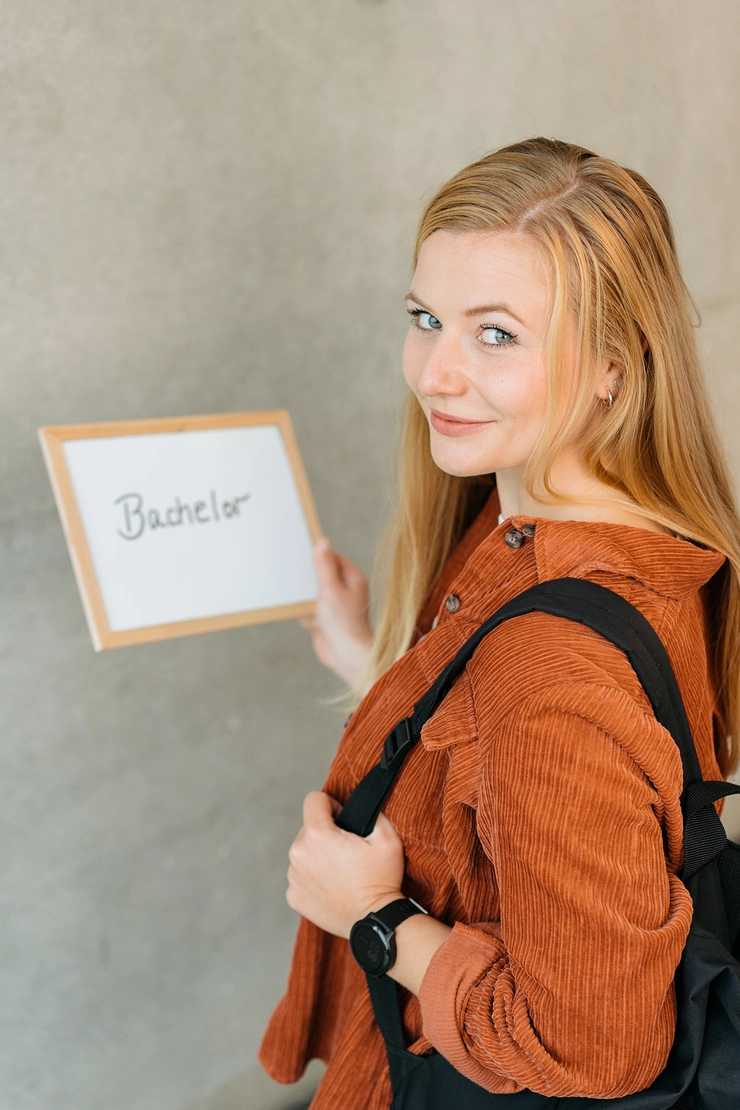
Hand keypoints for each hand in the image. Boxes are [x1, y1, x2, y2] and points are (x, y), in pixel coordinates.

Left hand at [286, 791, 404, 937]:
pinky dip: (313, 878)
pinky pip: (301, 876)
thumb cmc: (382, 879)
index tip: (343, 820)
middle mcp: (298, 853)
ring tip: (341, 871)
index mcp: (316, 834)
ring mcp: (293, 877)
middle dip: (325, 833)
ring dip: (318, 856)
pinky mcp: (293, 896)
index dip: (332, 805)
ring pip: (303, 852)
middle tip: (347, 851)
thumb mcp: (388, 837)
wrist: (375, 922)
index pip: (313, 799)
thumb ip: (372, 811)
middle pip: (308, 828)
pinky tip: (333, 887)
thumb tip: (360, 806)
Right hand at [300, 538, 373, 687]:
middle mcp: (346, 590)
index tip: (300, 553)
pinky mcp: (326, 620)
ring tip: (305, 603)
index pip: (332, 558)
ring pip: (313, 594)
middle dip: (308, 579)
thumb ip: (324, 566)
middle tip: (296, 577)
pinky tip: (309, 620)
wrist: (346, 656)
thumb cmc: (344, 623)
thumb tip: (323, 542)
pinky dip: (306, 614)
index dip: (317, 556)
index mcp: (352, 579)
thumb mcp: (331, 589)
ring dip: (305, 599)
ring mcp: (335, 606)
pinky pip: (310, 610)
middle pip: (321, 575)